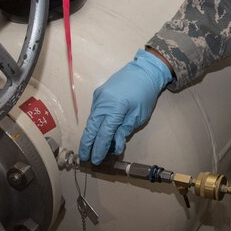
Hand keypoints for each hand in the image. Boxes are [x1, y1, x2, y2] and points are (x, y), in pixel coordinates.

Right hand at [78, 49, 172, 163]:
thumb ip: (125, 130)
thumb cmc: (145, 93)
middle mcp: (103, 102)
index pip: (104, 133)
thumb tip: (116, 146)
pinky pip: (94, 112)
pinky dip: (94, 124)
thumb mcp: (139, 116)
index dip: (99, 148)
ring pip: (91, 120)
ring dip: (90, 135)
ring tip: (89, 148)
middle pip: (92, 128)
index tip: (96, 160)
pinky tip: (95, 133)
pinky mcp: (99, 94)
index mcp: (115, 108)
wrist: (143, 71)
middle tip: (85, 158)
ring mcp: (99, 97)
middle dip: (87, 144)